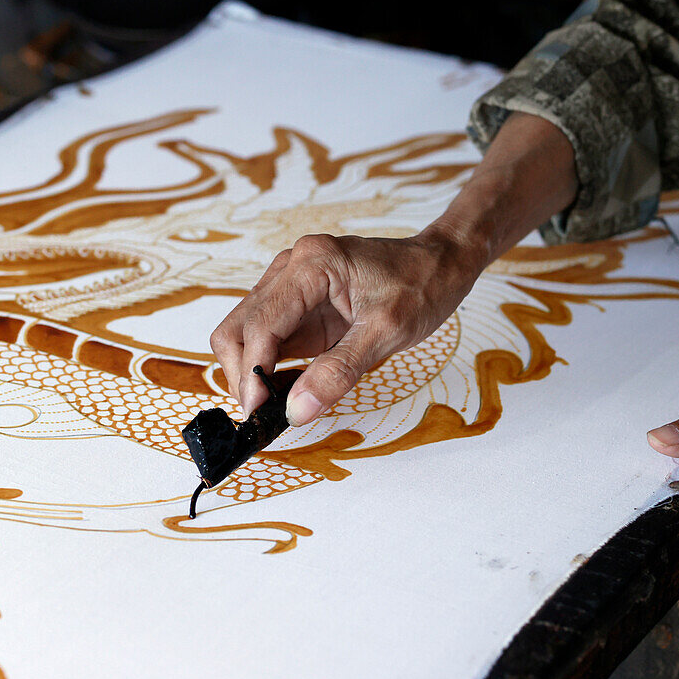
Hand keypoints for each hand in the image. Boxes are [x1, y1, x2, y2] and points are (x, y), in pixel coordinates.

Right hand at [210, 228, 485, 424]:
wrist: (442, 263)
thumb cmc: (422, 286)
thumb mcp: (387, 333)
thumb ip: (338, 372)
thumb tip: (296, 410)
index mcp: (311, 265)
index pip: (259, 324)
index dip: (252, 371)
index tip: (259, 411)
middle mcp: (290, 268)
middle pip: (237, 327)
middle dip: (243, 373)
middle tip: (262, 414)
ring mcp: (290, 284)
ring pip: (244, 332)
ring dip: (251, 371)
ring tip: (273, 407)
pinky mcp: (298, 304)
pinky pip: (268, 337)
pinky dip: (268, 366)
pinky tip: (285, 391)